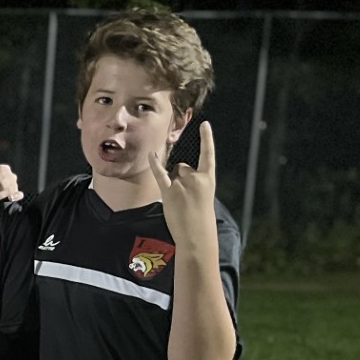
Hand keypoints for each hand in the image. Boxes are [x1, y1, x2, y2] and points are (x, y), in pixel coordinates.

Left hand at [154, 121, 217, 247]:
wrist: (196, 234)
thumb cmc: (200, 216)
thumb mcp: (204, 195)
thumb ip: (194, 180)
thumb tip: (177, 170)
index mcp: (208, 178)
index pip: (208, 154)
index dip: (206, 138)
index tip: (204, 124)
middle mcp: (196, 177)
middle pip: (183, 166)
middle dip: (181, 178)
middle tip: (186, 198)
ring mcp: (182, 184)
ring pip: (173, 173)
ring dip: (173, 183)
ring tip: (179, 201)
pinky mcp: (169, 192)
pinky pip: (160, 173)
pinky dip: (154, 164)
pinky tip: (150, 154)